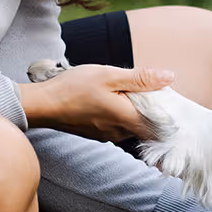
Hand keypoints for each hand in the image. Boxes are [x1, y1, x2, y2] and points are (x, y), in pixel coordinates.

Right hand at [18, 64, 174, 139]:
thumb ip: (140, 78)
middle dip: (152, 108)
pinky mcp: (98, 134)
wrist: (43, 104)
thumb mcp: (109, 75)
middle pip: (147, 124)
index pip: (161, 124)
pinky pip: (118, 126)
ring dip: (135, 110)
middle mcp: (120, 132)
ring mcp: (108, 136)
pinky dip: (121, 114)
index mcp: (127, 117)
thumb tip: (169, 77)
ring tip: (126, 90)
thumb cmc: (74, 88)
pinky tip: (112, 99)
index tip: (168, 96)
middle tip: (147, 87)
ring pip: (132, 124)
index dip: (169, 112)